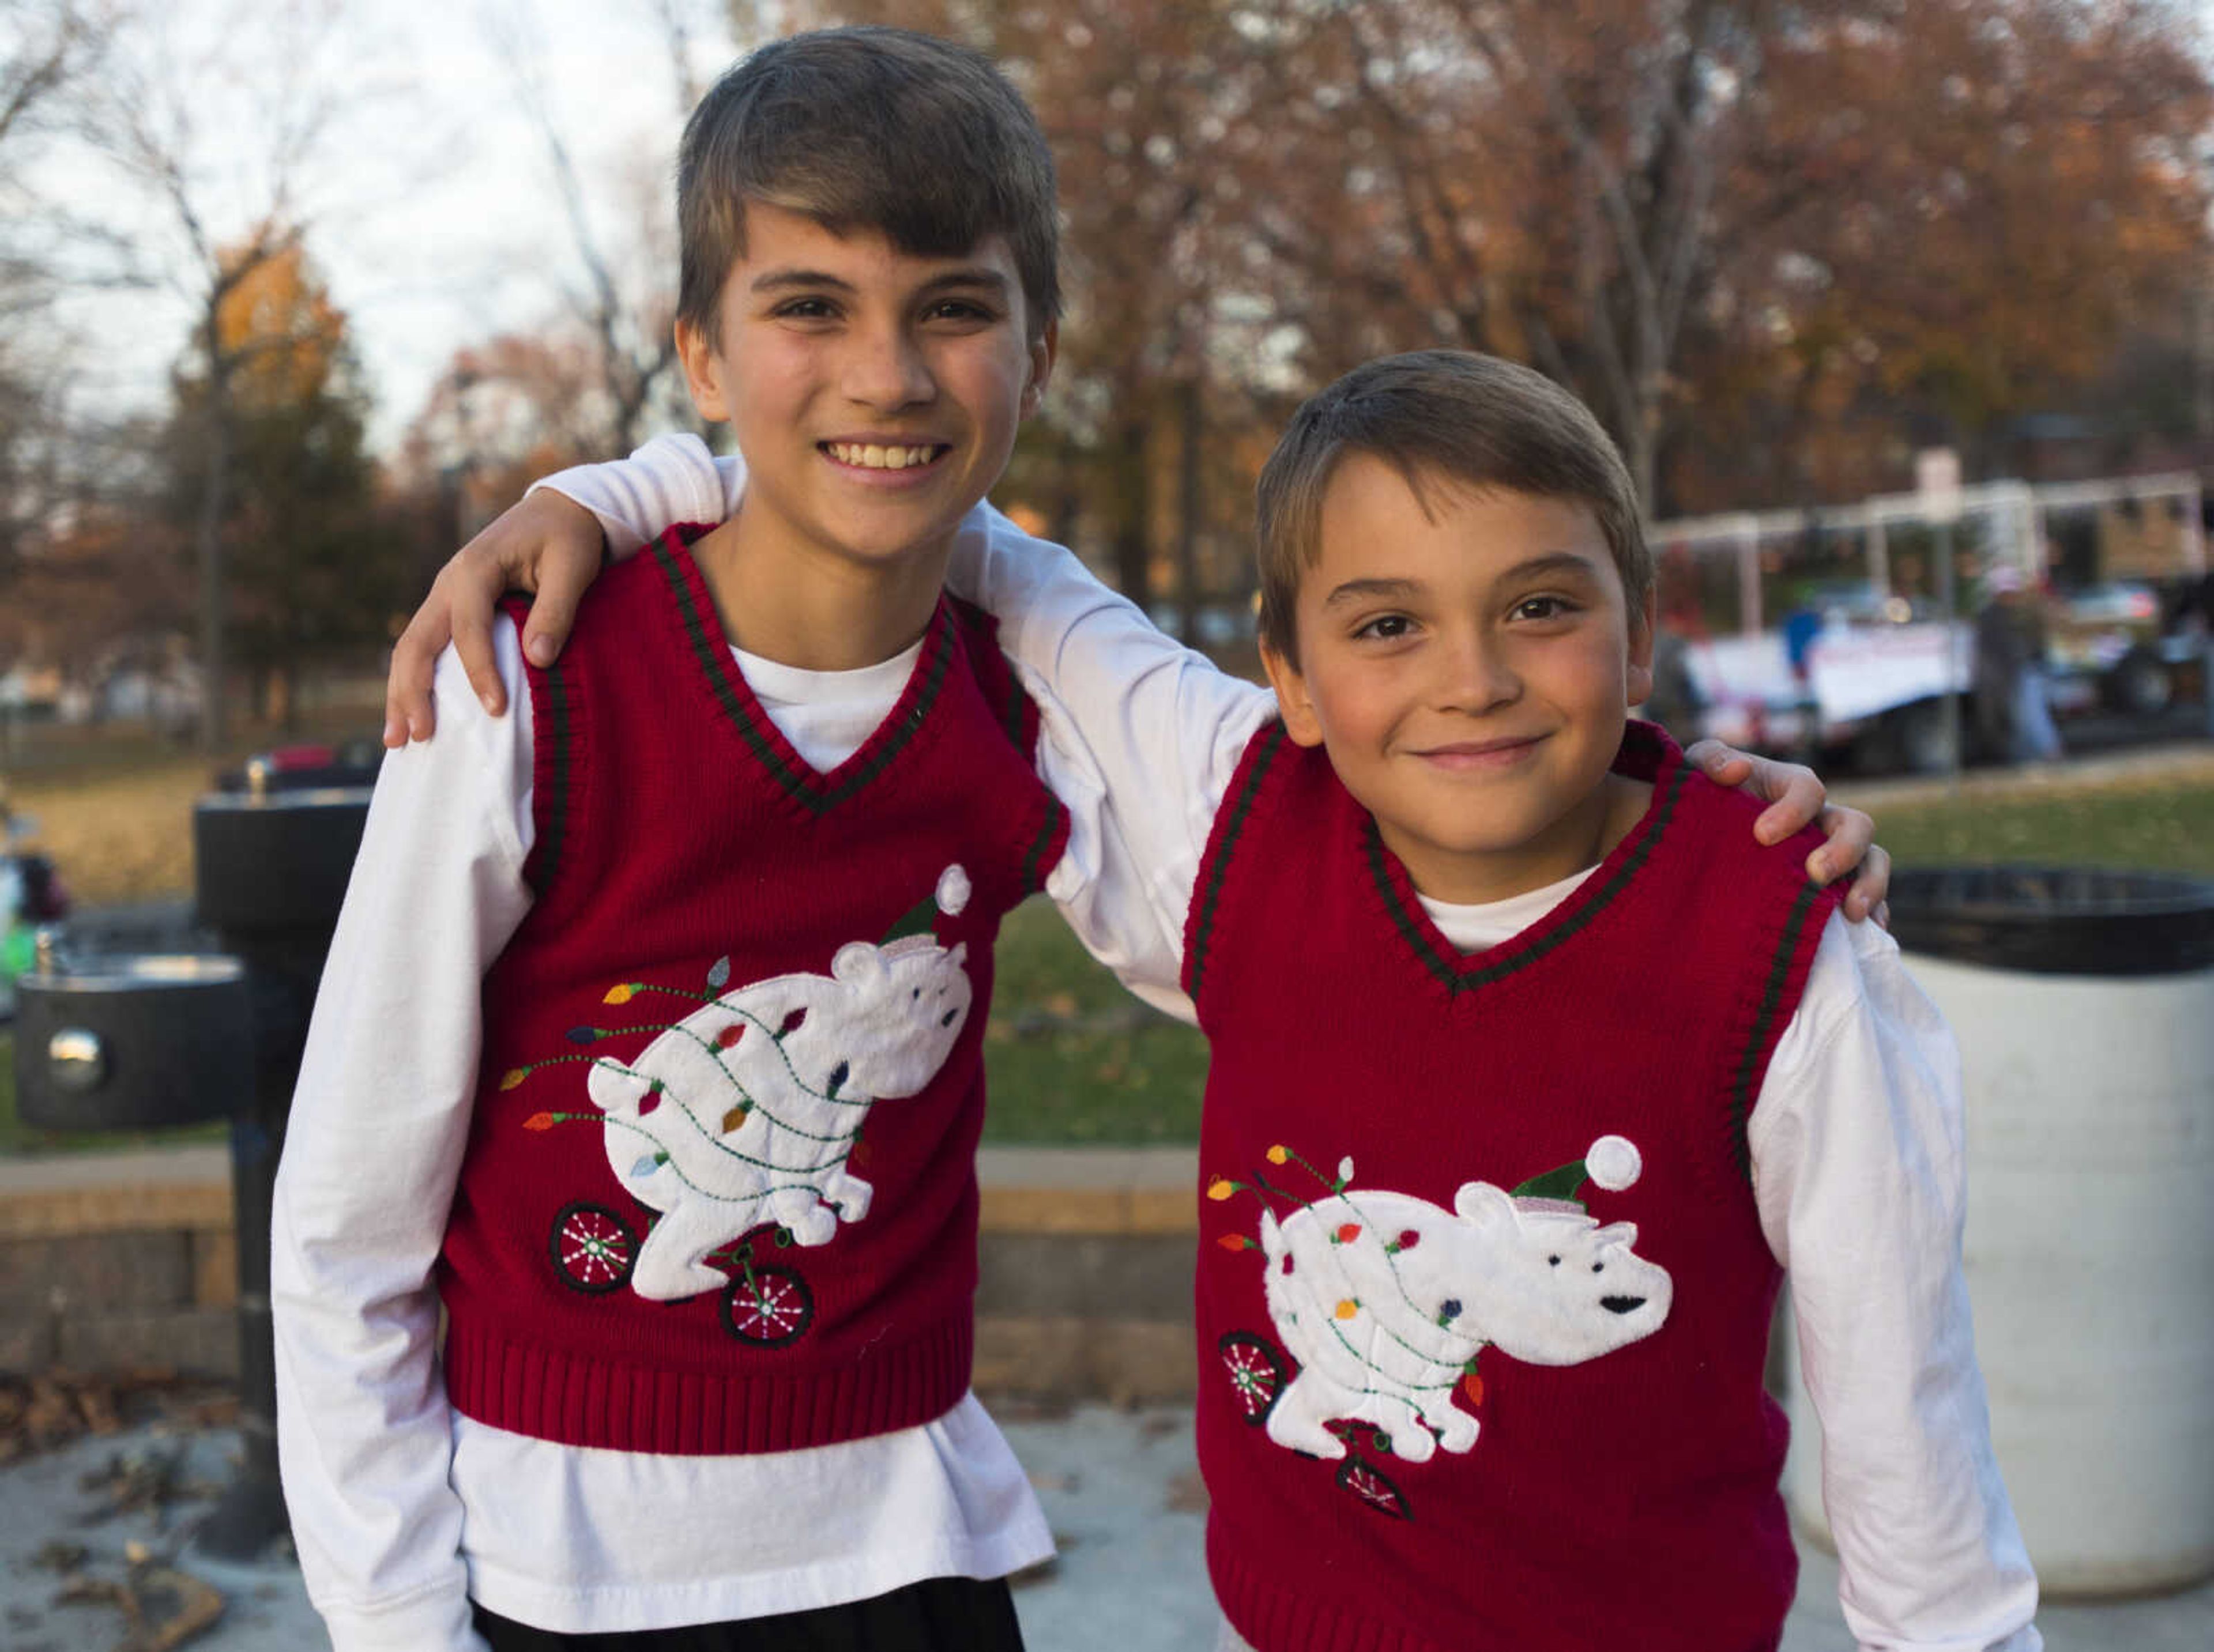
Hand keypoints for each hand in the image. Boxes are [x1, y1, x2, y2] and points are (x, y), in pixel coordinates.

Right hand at [383, 491, 607, 745]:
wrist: (558, 511)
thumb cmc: (568, 537)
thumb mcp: (573, 567)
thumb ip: (556, 610)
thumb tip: (537, 659)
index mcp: (476, 568)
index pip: (469, 627)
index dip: (480, 671)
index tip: (496, 710)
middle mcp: (448, 582)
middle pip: (417, 641)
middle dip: (413, 691)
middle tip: (416, 737)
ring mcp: (444, 596)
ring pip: (410, 647)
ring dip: (401, 693)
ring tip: (397, 740)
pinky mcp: (450, 608)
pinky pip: (424, 647)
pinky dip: (415, 681)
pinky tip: (411, 715)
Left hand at [1684, 740, 1890, 924]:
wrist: (1697, 836)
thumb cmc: (1703, 797)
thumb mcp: (1696, 771)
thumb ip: (1711, 759)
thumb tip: (1738, 770)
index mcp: (1791, 787)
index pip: (1808, 790)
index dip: (1793, 810)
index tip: (1761, 835)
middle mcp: (1821, 819)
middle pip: (1856, 825)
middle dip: (1843, 850)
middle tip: (1815, 874)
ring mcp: (1833, 852)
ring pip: (1872, 860)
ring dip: (1870, 884)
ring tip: (1851, 912)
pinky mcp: (1835, 886)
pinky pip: (1867, 897)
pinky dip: (1874, 914)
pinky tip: (1864, 933)